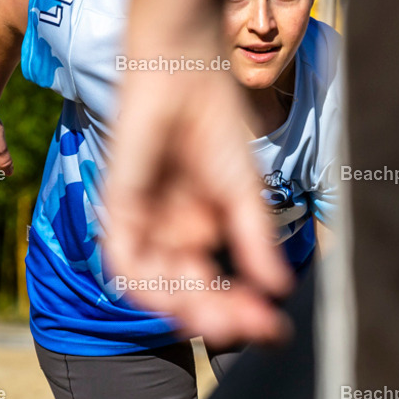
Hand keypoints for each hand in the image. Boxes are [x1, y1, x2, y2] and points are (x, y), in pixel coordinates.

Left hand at [104, 51, 293, 347]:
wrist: (183, 70)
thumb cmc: (215, 121)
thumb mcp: (244, 192)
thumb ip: (255, 241)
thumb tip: (279, 289)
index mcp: (201, 228)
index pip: (218, 284)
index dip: (243, 310)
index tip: (273, 328)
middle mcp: (171, 231)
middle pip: (190, 291)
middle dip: (219, 315)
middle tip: (251, 329)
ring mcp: (145, 221)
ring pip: (159, 284)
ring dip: (188, 308)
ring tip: (220, 321)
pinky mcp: (119, 205)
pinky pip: (124, 260)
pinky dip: (146, 285)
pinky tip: (174, 302)